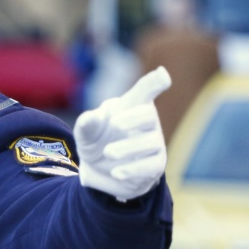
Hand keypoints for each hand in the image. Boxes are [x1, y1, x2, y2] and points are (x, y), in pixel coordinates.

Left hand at [74, 66, 171, 200]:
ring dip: (128, 148)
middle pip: (149, 114)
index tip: (162, 75)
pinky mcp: (154, 166)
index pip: (145, 91)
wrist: (98, 172)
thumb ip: (87, 124)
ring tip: (108, 152)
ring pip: (151, 143)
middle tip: (114, 124)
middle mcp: (147, 123)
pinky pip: (151, 166)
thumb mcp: (86, 133)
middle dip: (133, 118)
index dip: (154, 82)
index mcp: (131, 107)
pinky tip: (116, 172)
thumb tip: (92, 117)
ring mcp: (154, 145)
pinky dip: (133, 169)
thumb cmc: (97, 142)